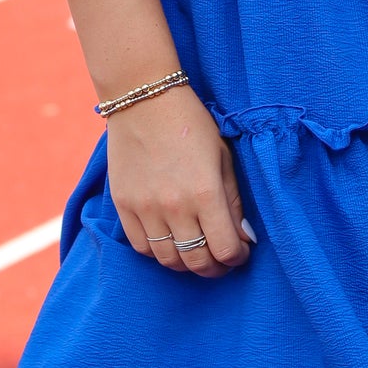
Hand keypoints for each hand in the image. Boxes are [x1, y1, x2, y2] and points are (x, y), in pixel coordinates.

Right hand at [106, 86, 254, 277]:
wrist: (144, 100)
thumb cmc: (191, 124)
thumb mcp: (223, 157)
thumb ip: (233, 201)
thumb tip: (243, 237)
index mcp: (206, 192)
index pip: (226, 249)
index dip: (237, 258)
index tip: (241, 252)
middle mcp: (175, 206)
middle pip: (197, 261)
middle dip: (215, 268)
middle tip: (221, 261)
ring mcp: (145, 208)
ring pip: (168, 260)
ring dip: (187, 263)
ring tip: (196, 252)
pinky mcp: (124, 205)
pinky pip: (142, 247)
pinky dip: (158, 252)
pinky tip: (170, 241)